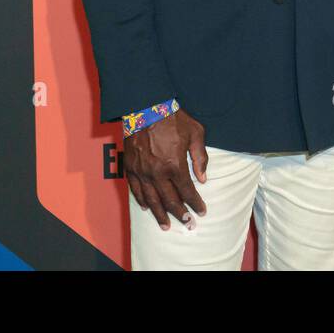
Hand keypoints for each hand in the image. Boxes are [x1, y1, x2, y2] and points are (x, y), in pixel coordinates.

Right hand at [121, 108, 208, 229]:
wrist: (146, 106)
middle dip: (181, 215)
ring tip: (167, 226)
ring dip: (160, 215)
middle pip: (170, 200)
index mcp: (175, 165)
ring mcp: (142, 171)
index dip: (195, 203)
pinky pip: (136, 190)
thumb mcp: (196, 133)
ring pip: (152, 200)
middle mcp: (157, 172)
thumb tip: (203, 178)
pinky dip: (142, 201)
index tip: (201, 211)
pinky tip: (147, 209)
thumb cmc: (173, 118)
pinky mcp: (130, 167)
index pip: (187, 192)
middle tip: (188, 225)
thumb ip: (200, 158)